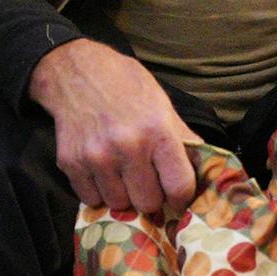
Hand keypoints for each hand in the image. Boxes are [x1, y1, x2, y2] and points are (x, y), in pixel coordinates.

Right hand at [28, 39, 199, 214]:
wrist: (76, 71)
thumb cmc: (125, 86)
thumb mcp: (163, 105)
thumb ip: (184, 140)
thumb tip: (206, 169)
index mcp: (157, 132)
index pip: (179, 187)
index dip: (181, 198)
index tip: (176, 196)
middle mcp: (127, 147)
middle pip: (148, 203)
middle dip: (151, 197)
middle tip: (147, 182)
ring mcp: (96, 157)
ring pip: (119, 205)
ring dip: (123, 195)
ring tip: (122, 174)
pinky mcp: (71, 163)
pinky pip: (91, 199)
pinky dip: (98, 192)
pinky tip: (102, 172)